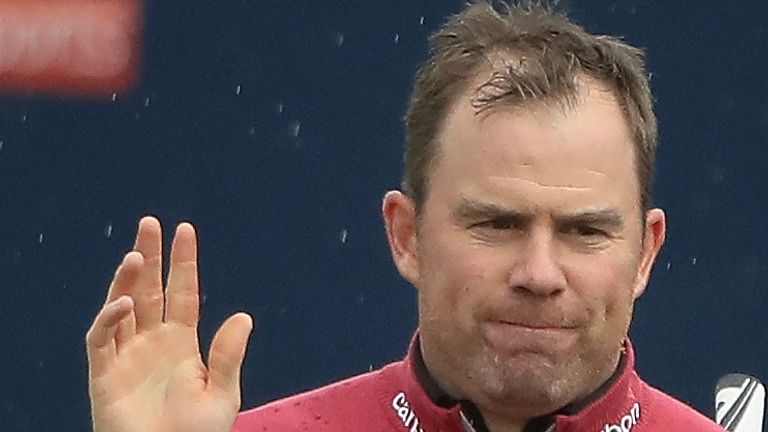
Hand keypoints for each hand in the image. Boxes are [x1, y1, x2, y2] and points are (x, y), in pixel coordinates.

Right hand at [86, 216, 252, 431]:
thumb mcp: (222, 394)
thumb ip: (228, 356)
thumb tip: (244, 316)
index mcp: (182, 341)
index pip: (183, 292)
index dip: (183, 262)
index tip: (184, 229)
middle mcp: (152, 341)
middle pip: (149, 289)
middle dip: (150, 256)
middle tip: (149, 223)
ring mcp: (126, 354)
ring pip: (122, 306)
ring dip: (127, 280)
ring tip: (137, 254)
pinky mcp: (104, 373)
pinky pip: (101, 339)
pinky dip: (109, 319)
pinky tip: (124, 304)